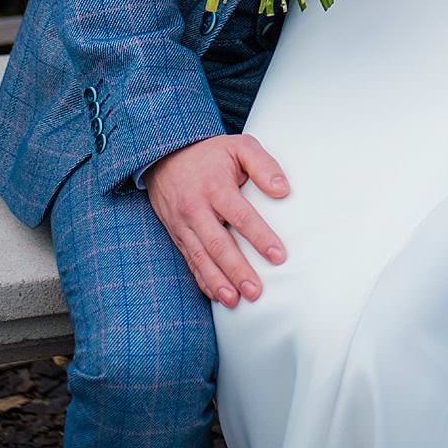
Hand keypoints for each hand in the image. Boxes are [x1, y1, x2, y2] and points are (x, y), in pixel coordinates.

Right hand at [144, 133, 290, 307]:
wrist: (165, 155)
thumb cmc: (211, 154)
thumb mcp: (239, 146)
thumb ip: (263, 164)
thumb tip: (283, 189)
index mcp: (215, 186)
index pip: (240, 216)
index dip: (259, 237)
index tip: (278, 256)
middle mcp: (196, 208)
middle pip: (218, 243)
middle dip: (237, 270)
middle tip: (256, 291)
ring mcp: (183, 223)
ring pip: (200, 257)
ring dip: (218, 281)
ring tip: (235, 301)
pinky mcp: (177, 234)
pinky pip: (189, 260)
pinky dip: (202, 279)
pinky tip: (216, 296)